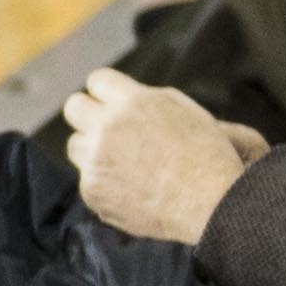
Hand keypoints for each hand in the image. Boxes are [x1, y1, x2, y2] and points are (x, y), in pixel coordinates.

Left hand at [66, 67, 253, 250]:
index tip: (112, 103)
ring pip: (75, 146)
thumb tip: (122, 96)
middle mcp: (108, 126)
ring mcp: (96, 160)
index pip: (97, 80)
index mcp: (132, 101)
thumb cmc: (208, 156)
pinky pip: (87, 180)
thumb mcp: (186, 110)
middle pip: (74, 107)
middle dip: (88, 114)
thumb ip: (148, 98)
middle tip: (105, 129)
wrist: (211, 205)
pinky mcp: (92, 190)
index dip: (107, 92)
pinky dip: (104, 184)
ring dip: (93, 151)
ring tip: (125, 164)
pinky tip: (131, 190)